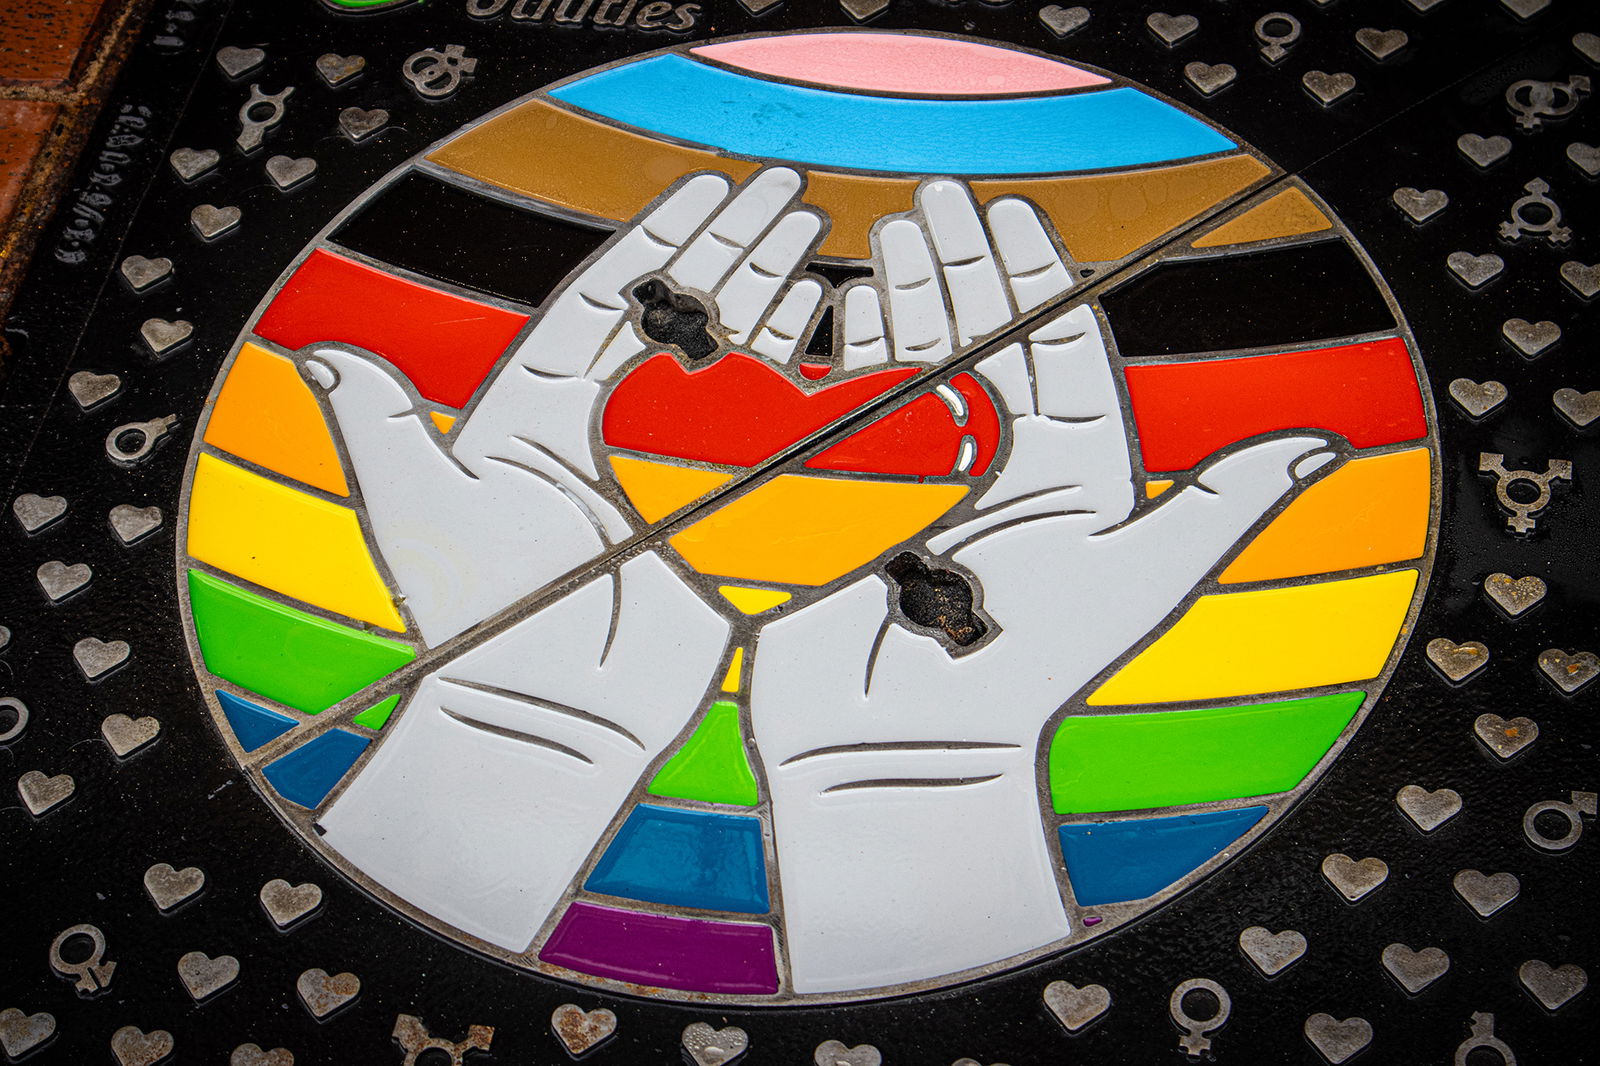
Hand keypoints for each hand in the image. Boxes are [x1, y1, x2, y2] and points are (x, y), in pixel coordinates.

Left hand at [301, 168, 825, 644]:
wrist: (547, 718)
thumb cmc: (477, 623)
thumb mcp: (418, 515)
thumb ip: (381, 429)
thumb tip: (324, 358)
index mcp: (538, 412)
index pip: (608, 301)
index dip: (660, 239)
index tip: (710, 188)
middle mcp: (607, 431)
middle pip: (681, 316)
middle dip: (734, 247)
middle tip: (786, 191)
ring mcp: (667, 472)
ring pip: (728, 365)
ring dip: (771, 298)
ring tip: (814, 239)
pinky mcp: (713, 519)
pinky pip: (763, 440)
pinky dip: (796, 387)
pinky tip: (827, 336)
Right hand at [749, 181, 1343, 993]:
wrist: (907, 746)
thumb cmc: (1029, 673)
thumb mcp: (1140, 583)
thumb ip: (1220, 507)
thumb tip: (1322, 449)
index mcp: (1076, 475)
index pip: (1061, 349)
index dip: (1041, 276)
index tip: (1014, 211)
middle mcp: (1005, 469)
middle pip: (988, 340)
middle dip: (966, 263)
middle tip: (939, 194)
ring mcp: (928, 484)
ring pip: (923, 364)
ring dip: (910, 293)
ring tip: (892, 229)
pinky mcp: (862, 506)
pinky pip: (859, 411)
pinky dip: (852, 355)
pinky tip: (848, 305)